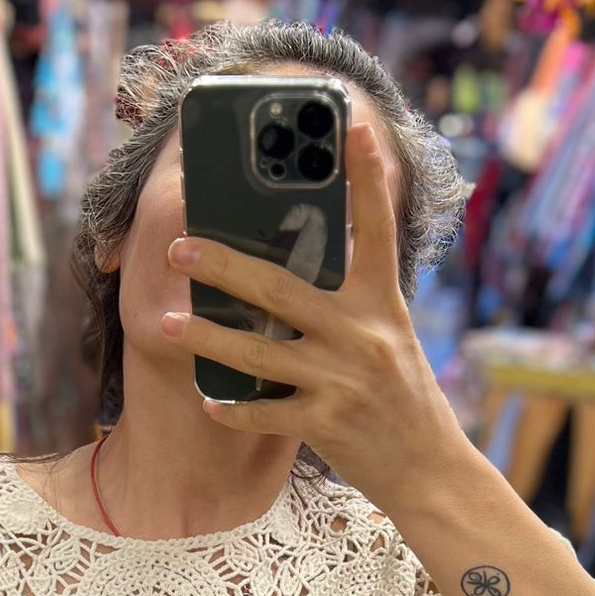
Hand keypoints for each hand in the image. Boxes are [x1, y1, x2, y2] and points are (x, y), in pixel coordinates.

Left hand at [160, 123, 460, 519]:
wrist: (429, 468)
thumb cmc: (401, 395)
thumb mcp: (388, 336)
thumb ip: (347, 303)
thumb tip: (284, 272)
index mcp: (382, 303)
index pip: (375, 229)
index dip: (367, 177)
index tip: (351, 127)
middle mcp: (362, 335)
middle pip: (279, 289)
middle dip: (222, 265)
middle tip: (180, 245)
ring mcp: (342, 381)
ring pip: (257, 353)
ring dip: (204, 338)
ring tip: (165, 322)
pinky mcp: (327, 424)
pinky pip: (264, 413)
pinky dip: (232, 410)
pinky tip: (207, 402)